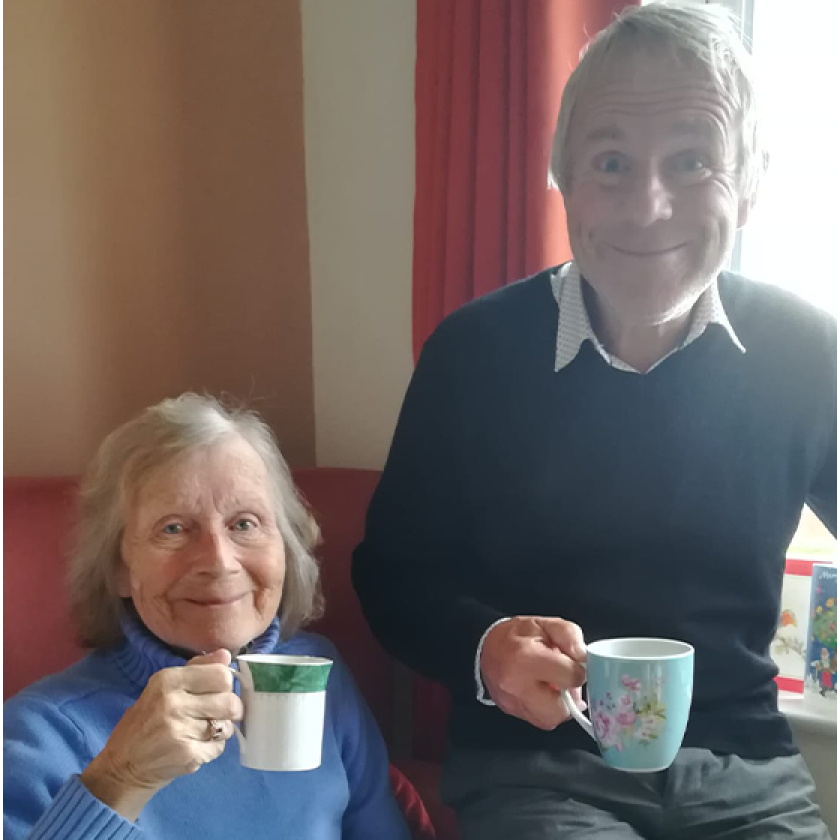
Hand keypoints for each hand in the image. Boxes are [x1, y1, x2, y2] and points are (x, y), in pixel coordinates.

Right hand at [80, 649, 242, 820]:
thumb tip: (226, 655)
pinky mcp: (187, 755)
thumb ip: (197, 668)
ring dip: (222, 729)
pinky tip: (196, 747)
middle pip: (229, 701)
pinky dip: (213, 748)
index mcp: (168, 680)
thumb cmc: (144, 722)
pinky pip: (219, 747)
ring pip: (227, 725)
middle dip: (230, 708)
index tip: (218, 691)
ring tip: (204, 731)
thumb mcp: (163, 687)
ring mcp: (181, 730)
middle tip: (217, 714)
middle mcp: (174, 703)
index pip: (221, 674)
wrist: (121, 767)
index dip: (225, 684)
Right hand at [480, 616, 586, 730]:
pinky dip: (545, 709)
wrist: (485, 645)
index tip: (575, 665)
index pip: (569, 676)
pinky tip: (542, 693)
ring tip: (553, 687)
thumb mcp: (546, 624)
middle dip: (570, 698)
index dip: (578, 670)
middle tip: (565, 682)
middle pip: (560, 710)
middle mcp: (516, 684)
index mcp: (526, 658)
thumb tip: (584, 657)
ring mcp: (511, 701)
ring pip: (549, 720)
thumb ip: (570, 635)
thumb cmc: (518, 634)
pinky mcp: (510, 711)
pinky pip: (537, 720)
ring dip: (558, 707)